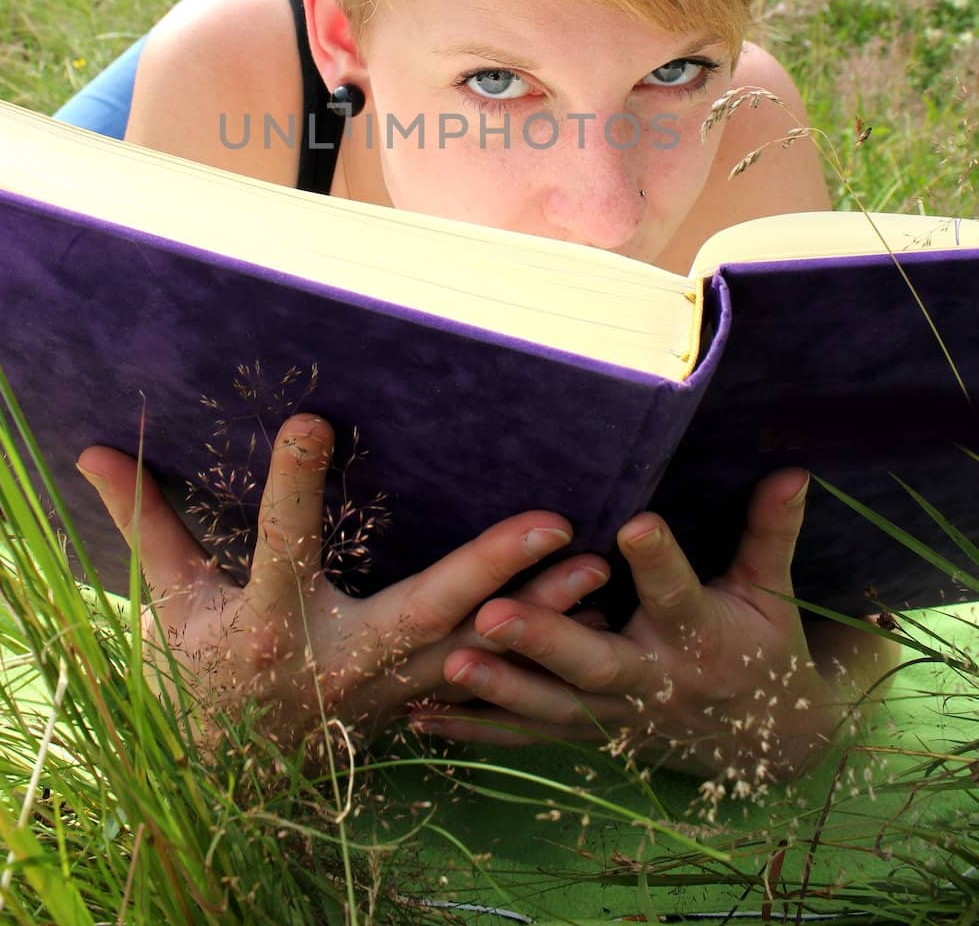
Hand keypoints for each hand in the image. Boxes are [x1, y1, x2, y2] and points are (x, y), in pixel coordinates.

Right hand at [76, 414, 605, 748]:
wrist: (238, 778)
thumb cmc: (207, 671)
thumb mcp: (173, 604)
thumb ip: (147, 526)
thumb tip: (94, 452)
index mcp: (273, 623)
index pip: (281, 543)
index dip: (294, 485)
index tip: (314, 423)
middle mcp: (341, 661)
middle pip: (421, 610)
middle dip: (486, 569)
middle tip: (549, 522)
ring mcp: (391, 690)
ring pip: (477, 650)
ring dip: (541, 614)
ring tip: (599, 569)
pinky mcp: (421, 704)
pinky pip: (491, 682)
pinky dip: (541, 656)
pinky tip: (593, 617)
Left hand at [412, 470, 897, 783]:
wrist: (768, 747)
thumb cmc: (764, 649)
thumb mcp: (772, 593)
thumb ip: (770, 533)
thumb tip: (794, 470)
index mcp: (700, 637)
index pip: (678, 593)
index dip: (659, 561)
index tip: (635, 522)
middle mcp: (654, 681)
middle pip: (596, 662)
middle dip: (545, 640)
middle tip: (493, 612)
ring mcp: (617, 716)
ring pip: (553, 707)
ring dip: (501, 689)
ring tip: (449, 663)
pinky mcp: (590, 735)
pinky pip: (530, 737)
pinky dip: (479, 729)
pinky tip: (423, 715)